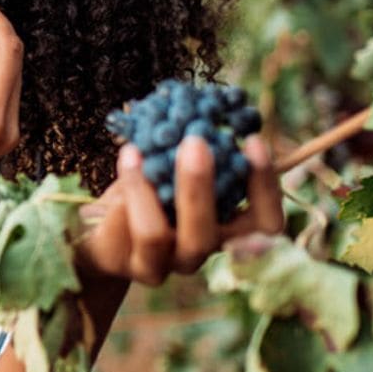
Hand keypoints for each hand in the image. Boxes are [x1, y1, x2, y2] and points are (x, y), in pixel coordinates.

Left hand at [77, 135, 283, 286]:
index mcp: (226, 231)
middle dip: (200, 185)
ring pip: (155, 236)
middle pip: (208, 234)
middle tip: (194, 141)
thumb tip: (203, 105)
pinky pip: (119, 230)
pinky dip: (119, 194)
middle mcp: (200, 253)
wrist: (106, 228)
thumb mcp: (176, 167)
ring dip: (144, 189)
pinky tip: (124, 162)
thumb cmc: (152, 188)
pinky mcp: (124, 265)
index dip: (265, 186)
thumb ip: (195, 150)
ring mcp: (163, 266)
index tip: (253, 141)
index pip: (266, 223)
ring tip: (134, 151)